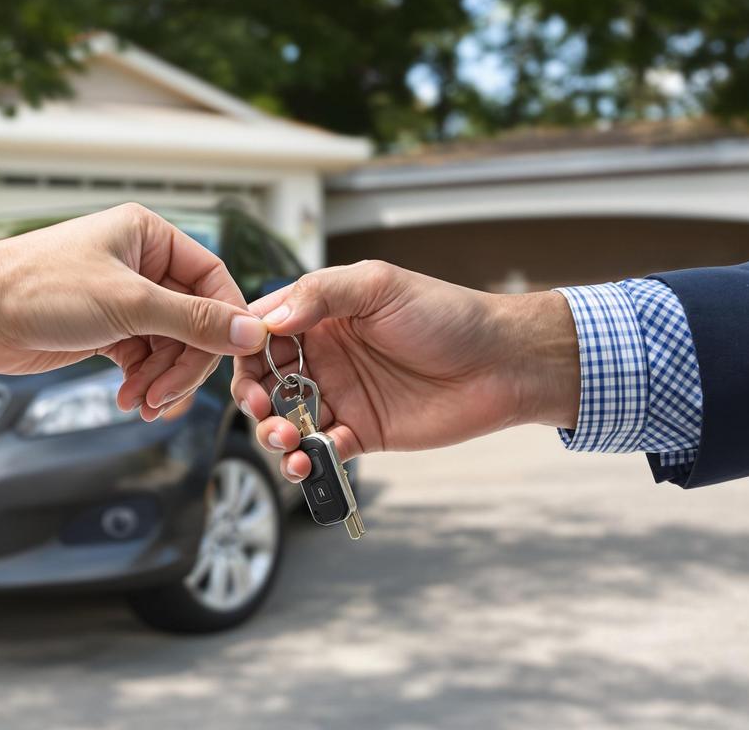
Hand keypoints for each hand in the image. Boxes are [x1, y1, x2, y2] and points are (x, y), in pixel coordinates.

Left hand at [0, 203, 266, 420]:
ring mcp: (122, 299)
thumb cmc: (37, 288)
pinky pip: (143, 359)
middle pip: (193, 320)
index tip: (235, 356)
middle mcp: (139, 264)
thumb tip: (250, 332)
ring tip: (142, 402)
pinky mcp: (104, 329)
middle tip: (167, 394)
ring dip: (162, 379)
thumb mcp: (128, 304)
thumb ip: (194, 321)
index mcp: (149, 236)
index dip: (226, 321)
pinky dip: (141, 382)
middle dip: (184, 362)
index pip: (212, 279)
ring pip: (169, 345)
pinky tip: (128, 398)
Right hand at [232, 261, 579, 480]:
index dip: (245, 349)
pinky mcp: (360, 432)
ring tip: (284, 439)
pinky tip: (305, 462)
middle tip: (260, 408)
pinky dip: (303, 460)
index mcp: (323, 314)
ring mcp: (340, 395)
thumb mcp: (379, 286)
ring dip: (272, 432)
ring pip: (284, 418)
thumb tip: (270, 320)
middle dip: (251, 397)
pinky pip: (318, 450)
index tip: (246, 364)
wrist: (503, 364)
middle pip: (264, 379)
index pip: (263, 330)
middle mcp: (324, 355)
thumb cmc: (448, 315)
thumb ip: (321, 294)